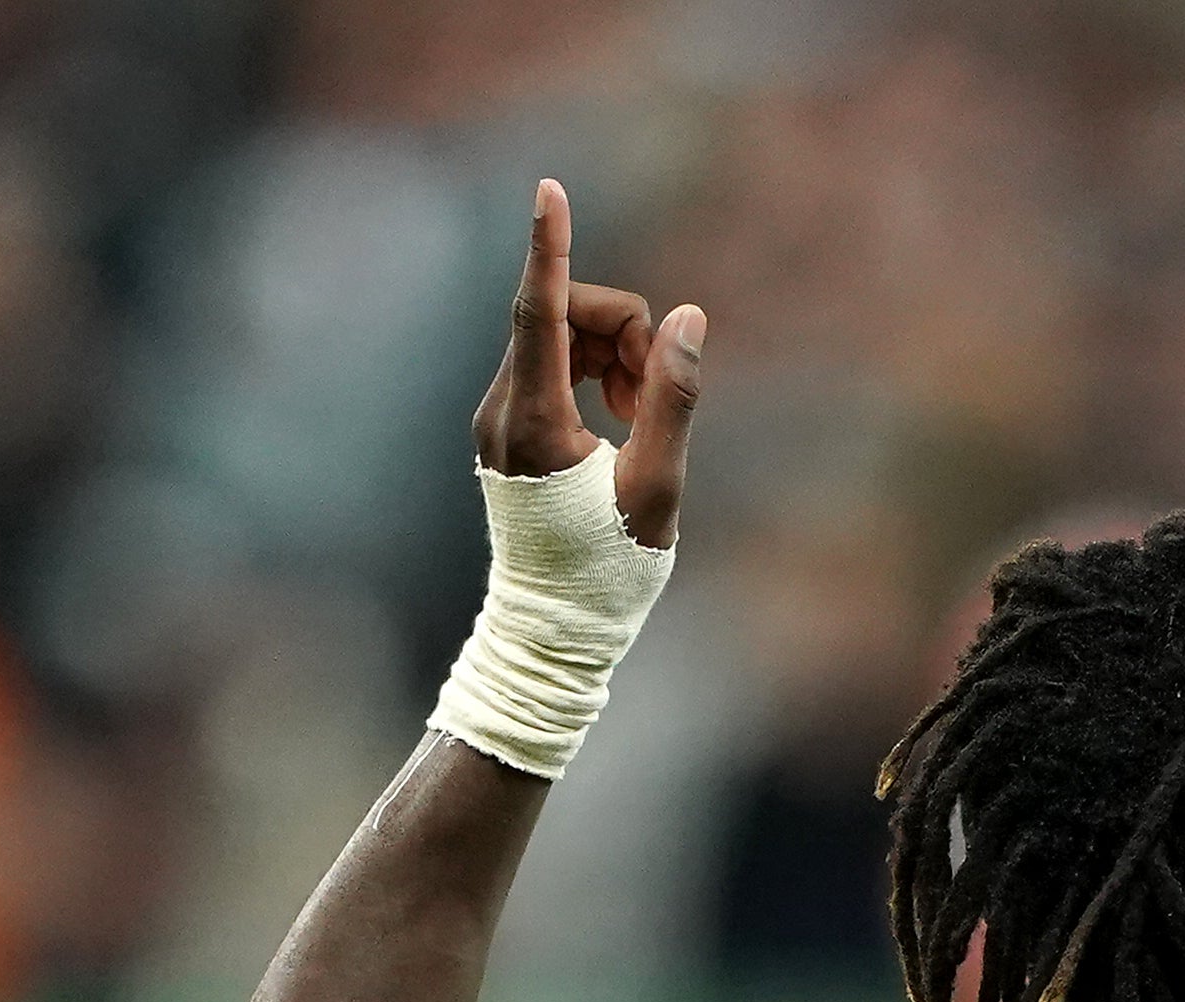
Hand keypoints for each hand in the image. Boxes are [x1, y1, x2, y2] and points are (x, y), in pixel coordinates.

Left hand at [472, 176, 708, 550]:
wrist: (555, 627)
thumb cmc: (609, 569)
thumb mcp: (658, 485)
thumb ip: (673, 396)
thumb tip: (687, 318)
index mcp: (535, 425)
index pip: (539, 312)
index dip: (551, 247)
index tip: (550, 190)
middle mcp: (502, 411)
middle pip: (559, 316)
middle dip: (620, 330)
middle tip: (652, 391)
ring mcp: (498, 417)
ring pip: (556, 336)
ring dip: (610, 353)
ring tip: (638, 414)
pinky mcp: (507, 425)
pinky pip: (550, 363)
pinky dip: (592, 371)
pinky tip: (619, 417)